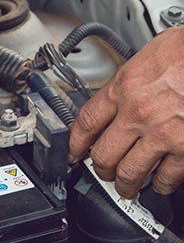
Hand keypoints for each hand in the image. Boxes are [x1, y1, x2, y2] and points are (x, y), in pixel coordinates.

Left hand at [69, 27, 183, 197]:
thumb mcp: (149, 55)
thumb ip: (132, 79)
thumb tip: (122, 92)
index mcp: (124, 87)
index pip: (86, 122)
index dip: (75, 143)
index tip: (74, 152)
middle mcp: (137, 112)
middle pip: (103, 154)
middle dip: (100, 170)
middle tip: (102, 173)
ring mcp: (162, 133)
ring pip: (130, 172)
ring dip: (126, 184)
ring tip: (127, 187)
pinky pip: (167, 176)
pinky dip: (162, 184)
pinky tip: (161, 182)